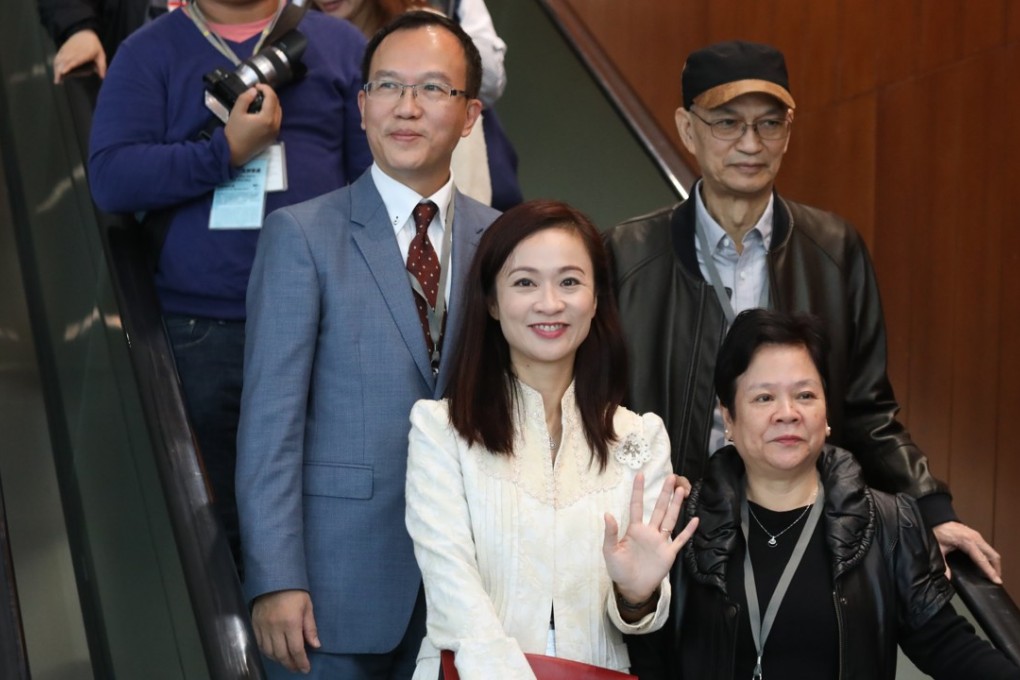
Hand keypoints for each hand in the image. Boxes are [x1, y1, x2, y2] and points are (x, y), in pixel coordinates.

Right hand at [53, 29, 105, 82]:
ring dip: (56, 69)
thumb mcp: (100, 55)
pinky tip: (56, 70)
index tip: (62, 72)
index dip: (67, 66)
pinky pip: (57, 56)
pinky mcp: (63, 49)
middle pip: (63, 62)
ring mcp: (67, 50)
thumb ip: (102, 66)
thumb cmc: (94, 44)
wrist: (83, 31)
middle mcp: (72, 52)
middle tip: (58, 81)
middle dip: (59, 71)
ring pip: (59, 59)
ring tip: (57, 79)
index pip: (73, 61)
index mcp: (82, 54)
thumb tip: (103, 77)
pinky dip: (55, 63)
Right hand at [224, 83, 281, 166]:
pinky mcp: (273, 137)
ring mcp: (275, 132)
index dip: (265, 88)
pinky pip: (277, 121)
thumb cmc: (234, 133)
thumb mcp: (236, 112)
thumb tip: (254, 91)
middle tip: (258, 92)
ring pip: (279, 112)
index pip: (272, 97)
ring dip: (271, 104)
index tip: (257, 86)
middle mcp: (275, 125)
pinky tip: (261, 112)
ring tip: (259, 101)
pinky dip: (272, 113)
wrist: (234, 153)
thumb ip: (245, 98)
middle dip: (269, 95)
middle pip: (277, 104)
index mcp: (267, 118)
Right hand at [252, 589, 320, 672]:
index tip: (305, 669)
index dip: (301, 662)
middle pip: (281, 654)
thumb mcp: (307, 606)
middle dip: (290, 664)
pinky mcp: (254, 624)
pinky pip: (259, 645)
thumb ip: (310, 627)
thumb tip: (315, 645)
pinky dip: (267, 653)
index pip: (296, 650)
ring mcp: (263, 627)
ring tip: (287, 662)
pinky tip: (274, 653)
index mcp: (291, 623)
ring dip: (279, 660)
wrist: (274, 578)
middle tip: (297, 668)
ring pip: (269, 652)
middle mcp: (275, 628)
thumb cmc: (295, 591)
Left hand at [603, 473, 698, 605]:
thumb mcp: (610, 551)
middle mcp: (650, 532)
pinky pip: (680, 540)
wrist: (632, 588)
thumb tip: (607, 514)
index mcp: (635, 530)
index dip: (638, 491)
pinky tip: (695, 519)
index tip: (639, 475)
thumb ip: (610, 533)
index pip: (637, 506)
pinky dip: (688, 530)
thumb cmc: (619, 569)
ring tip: (681, 490)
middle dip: (664, 493)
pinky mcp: (669, 553)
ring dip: (676, 505)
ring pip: (670, 519)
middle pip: (658, 508)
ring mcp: (661, 542)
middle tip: (671, 477)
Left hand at [933, 520, 1001, 583]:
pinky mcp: (975, 535)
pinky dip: (989, 556)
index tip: (997, 581)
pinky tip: (986, 563)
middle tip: (996, 580)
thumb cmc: (937, 531)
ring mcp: (977, 536)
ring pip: (991, 551)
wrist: (936, 519)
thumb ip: (944, 564)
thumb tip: (947, 577)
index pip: (982, 560)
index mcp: (968, 541)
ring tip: (992, 573)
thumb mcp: (939, 549)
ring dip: (994, 562)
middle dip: (997, 568)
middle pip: (993, 555)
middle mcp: (975, 538)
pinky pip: (987, 548)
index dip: (990, 572)